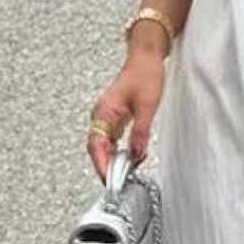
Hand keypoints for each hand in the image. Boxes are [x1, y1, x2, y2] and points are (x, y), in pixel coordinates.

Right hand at [86, 45, 164, 180]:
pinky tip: (130, 160)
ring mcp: (107, 118)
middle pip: (97, 149)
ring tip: (124, 176)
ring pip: (104, 147)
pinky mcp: (115, 119)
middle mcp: (101, 116)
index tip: (109, 181)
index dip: (101, 166)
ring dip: (113, 162)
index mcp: (104, 112)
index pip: (96, 146)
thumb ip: (141, 132)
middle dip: (106, 168)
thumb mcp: (147, 106)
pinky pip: (112, 141)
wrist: (146, 58)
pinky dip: (119, 152)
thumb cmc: (144, 74)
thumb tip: (137, 155)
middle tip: (118, 185)